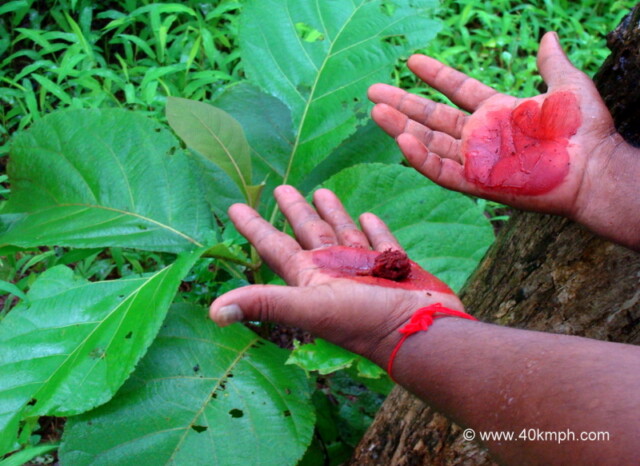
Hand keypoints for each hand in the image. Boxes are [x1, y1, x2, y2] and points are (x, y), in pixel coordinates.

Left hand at [209, 185, 462, 366]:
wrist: (419, 333)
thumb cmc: (364, 320)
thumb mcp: (311, 307)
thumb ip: (266, 304)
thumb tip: (213, 313)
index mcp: (309, 277)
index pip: (273, 246)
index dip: (253, 227)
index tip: (235, 207)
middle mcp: (333, 271)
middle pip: (307, 233)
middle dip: (293, 211)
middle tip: (280, 187)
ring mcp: (363, 268)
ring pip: (342, 232)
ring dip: (332, 213)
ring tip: (322, 191)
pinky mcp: (393, 266)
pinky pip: (380, 241)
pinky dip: (374, 228)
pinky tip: (368, 215)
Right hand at [368, 32, 637, 229]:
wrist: (593, 166)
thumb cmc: (584, 129)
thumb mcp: (568, 86)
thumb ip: (552, 63)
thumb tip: (549, 36)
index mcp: (497, 111)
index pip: (457, 90)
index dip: (435, 76)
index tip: (411, 61)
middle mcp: (481, 135)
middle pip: (433, 117)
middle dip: (403, 104)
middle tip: (373, 91)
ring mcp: (477, 159)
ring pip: (430, 143)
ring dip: (402, 128)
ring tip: (376, 111)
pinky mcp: (478, 183)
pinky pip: (443, 171)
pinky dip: (422, 159)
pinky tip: (402, 142)